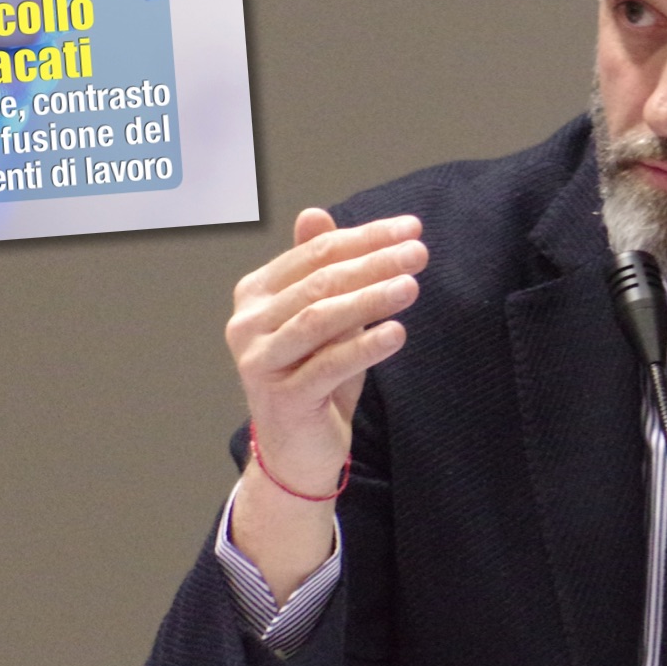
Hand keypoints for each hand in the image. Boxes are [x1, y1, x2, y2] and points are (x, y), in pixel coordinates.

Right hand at [226, 210, 426, 599]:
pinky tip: (398, 332)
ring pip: (321, 318)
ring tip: (413, 286)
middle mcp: (247, 324)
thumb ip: (319, 268)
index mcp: (254, 295)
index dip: (365, 237)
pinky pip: (328, 364)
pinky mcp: (281, 398)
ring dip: (372, 297)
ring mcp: (259, 362)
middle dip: (375, 262)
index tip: (410, 228)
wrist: (298, 452)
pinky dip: (365, 346)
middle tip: (419, 253)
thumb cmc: (314, 377)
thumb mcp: (323, 318)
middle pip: (320, 281)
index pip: (315, 253)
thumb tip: (315, 213)